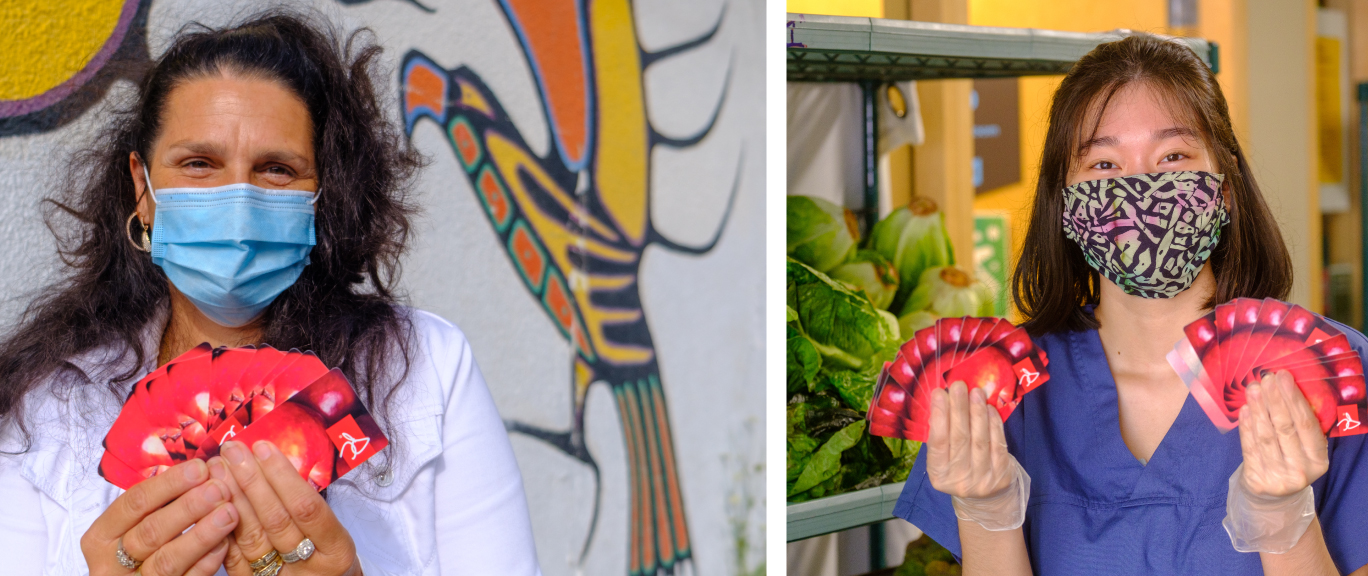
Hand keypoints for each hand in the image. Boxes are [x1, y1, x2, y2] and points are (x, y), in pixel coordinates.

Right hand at [80, 459, 238, 575]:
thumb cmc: (139, 549)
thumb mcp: (135, 526)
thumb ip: (159, 503)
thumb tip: (201, 470)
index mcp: (101, 536)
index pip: (133, 503)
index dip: (169, 484)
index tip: (200, 468)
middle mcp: (110, 563)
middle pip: (150, 531)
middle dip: (188, 508)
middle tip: (218, 489)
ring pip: (167, 560)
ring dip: (202, 534)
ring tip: (229, 513)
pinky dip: (206, 561)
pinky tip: (225, 543)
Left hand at [212, 440, 359, 575]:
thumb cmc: (327, 555)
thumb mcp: (332, 533)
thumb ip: (307, 505)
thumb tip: (270, 460)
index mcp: (335, 551)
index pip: (307, 508)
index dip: (282, 476)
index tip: (263, 447)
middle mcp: (308, 568)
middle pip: (276, 520)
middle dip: (252, 480)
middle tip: (233, 450)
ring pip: (251, 537)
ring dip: (232, 498)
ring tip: (220, 467)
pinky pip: (233, 556)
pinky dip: (223, 525)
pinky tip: (214, 500)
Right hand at [925, 382, 1013, 498]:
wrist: (984, 500)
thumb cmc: (959, 470)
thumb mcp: (943, 460)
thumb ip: (941, 436)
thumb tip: (942, 401)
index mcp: (938, 474)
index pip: (938, 442)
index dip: (939, 416)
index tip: (939, 393)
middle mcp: (959, 479)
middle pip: (960, 437)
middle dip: (959, 408)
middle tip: (958, 385)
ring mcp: (983, 479)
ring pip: (980, 438)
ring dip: (977, 411)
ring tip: (975, 391)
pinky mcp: (1002, 474)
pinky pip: (998, 443)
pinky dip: (994, 423)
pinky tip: (989, 407)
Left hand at [1237, 371, 1329, 497]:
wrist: (1273, 497)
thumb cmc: (1289, 462)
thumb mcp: (1303, 449)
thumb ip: (1299, 426)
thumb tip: (1282, 387)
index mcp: (1318, 459)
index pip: (1307, 425)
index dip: (1294, 399)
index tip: (1284, 377)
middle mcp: (1301, 470)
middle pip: (1285, 428)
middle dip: (1274, 400)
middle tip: (1265, 378)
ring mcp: (1278, 477)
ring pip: (1265, 436)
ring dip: (1257, 409)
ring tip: (1252, 389)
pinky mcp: (1257, 480)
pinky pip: (1249, 447)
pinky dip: (1246, 426)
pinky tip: (1244, 409)